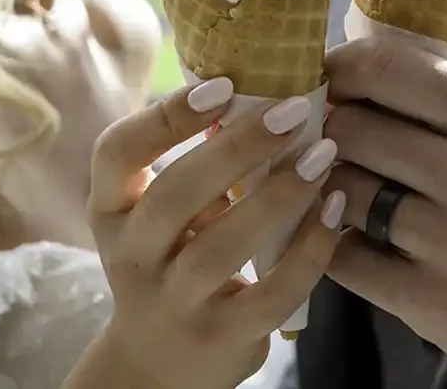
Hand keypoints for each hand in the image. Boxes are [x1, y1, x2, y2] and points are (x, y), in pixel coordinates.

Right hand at [89, 77, 346, 388]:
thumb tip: (268, 93)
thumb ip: (197, 166)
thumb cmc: (170, 262)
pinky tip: (334, 210)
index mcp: (112, 210)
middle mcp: (132, 256)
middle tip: (292, 111)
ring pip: (223, 246)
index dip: (164, 116)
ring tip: (323, 154)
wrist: (159, 365)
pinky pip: (272, 292)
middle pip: (174, 194)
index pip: (116, 153)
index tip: (221, 85)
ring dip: (280, 195)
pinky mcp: (222, 336)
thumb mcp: (160, 217)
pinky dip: (310, 249)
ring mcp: (174, 301)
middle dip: (236, 147)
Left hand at [321, 36, 446, 379]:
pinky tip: (347, 235)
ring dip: (327, 188)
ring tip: (341, 187)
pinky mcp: (433, 300)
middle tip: (324, 139)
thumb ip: (432, 102)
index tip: (323, 78)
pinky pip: (342, 256)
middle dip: (327, 132)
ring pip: (342, 192)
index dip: (338, 68)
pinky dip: (331, 242)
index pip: (388, 68)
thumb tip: (334, 75)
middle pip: (353, 129)